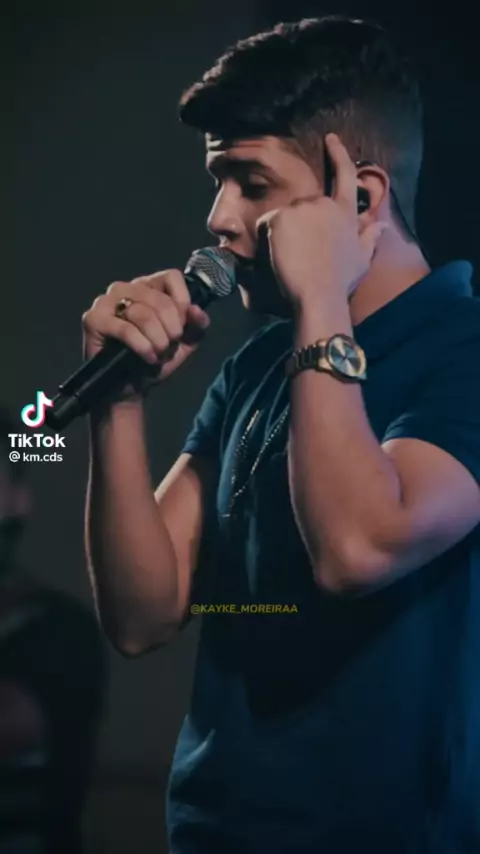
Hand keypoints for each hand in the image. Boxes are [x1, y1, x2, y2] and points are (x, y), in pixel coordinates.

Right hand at [82, 269, 209, 400]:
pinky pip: (125, 329)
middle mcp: (126, 288)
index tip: (181, 327)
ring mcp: (106, 301)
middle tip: (168, 346)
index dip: (182, 303)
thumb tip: (196, 311)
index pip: (171, 277)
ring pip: (143, 314)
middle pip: (160, 300)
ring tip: (157, 353)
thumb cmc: (154, 358)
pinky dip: (142, 346)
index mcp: (148, 286)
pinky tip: (148, 357)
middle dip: (171, 329)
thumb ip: (196, 325)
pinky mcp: (94, 319)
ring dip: (157, 340)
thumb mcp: (185, 343)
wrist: (131, 387)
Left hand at [256, 134, 387, 305]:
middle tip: (302, 254)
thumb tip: (383, 225)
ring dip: (284, 233)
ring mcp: (302, 207)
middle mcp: (325, 203)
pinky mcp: (281, 216)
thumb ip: (370, 237)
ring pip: (285, 216)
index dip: (338, 154)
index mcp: (346, 211)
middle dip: (299, 226)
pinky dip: (268, 239)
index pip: (345, 175)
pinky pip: (268, 224)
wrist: (319, 293)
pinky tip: (281, 254)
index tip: (330, 139)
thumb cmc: (341, 281)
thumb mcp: (362, 258)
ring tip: (295, 258)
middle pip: (304, 207)